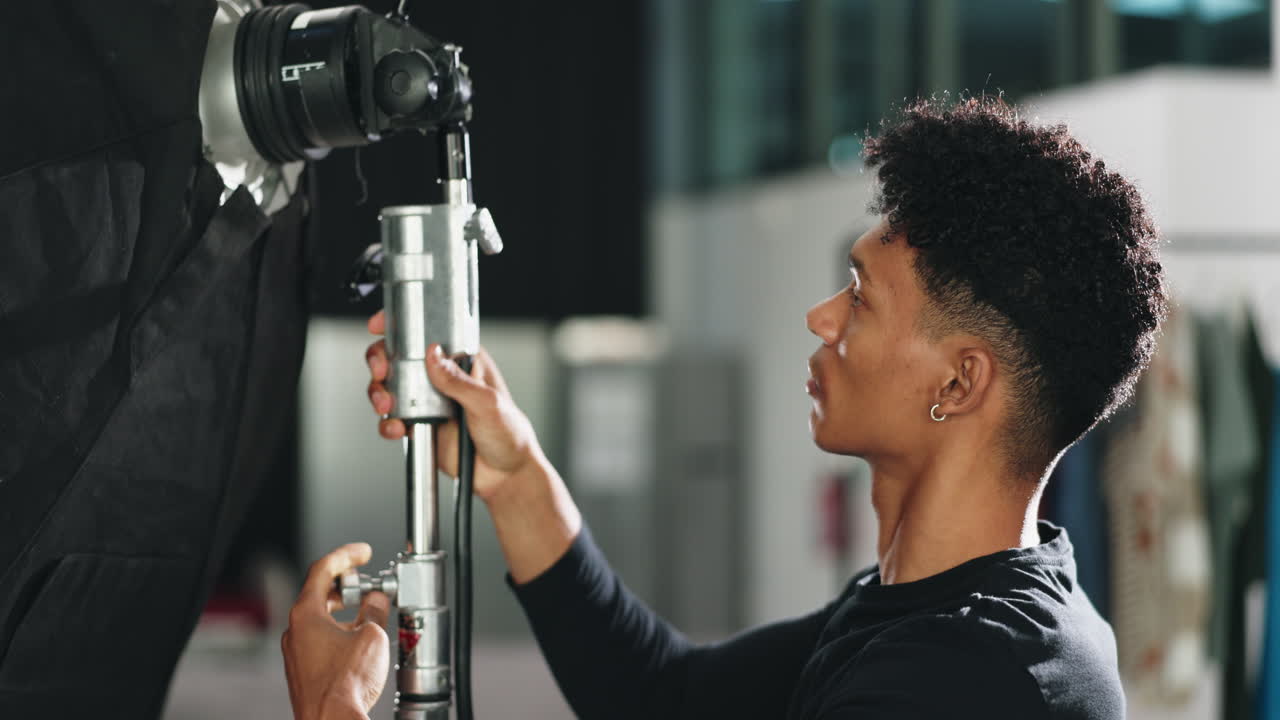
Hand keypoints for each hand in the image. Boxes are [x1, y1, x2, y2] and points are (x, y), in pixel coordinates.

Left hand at [282, 543, 389, 719]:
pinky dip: (340, 631)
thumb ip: (374, 609)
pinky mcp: (304, 670)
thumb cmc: (344, 684)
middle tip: (368, 583)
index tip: (362, 553)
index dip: (346, 556)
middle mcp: (295, 631)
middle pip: (320, 593)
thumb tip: (376, 600)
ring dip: (345, 611)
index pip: (323, 569)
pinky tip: (359, 642)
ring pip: (321, 619)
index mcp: (306, 614)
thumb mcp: (371, 635)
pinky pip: (321, 640)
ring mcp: (297, 652)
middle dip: (347, 585)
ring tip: (370, 614)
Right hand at [364, 310, 543, 501]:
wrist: (505, 476)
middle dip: (381, 360)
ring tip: (387, 405)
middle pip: (398, 356)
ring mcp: (428, 400)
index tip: (381, 325)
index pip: (429, 332)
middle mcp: (442, 376)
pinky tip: (397, 429)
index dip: (402, 325)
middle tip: (381, 371)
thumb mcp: (488, 403)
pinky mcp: (420, 425)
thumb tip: (433, 356)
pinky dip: (388, 423)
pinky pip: (393, 419)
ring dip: (380, 392)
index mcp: (463, 360)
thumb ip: (459, 381)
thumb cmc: (510, 434)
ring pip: (390, 386)